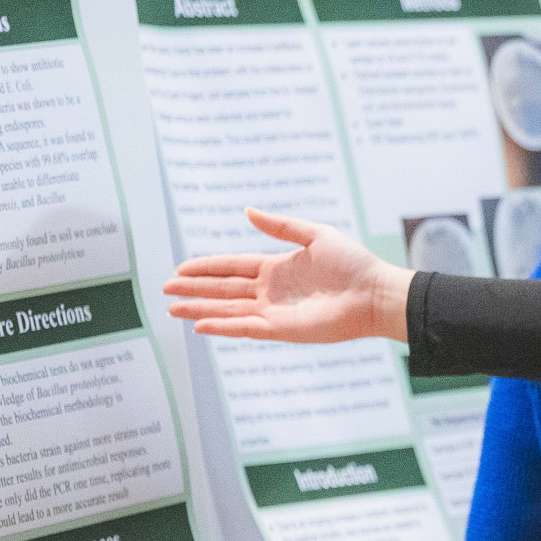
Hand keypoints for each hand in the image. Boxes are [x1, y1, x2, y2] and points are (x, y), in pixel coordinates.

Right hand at [163, 210, 410, 344]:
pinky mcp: (282, 330)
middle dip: (194, 289)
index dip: (207, 267)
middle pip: (223, 289)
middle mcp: (272, 291)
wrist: (375, 293)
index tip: (181, 267)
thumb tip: (248, 210)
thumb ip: (281, 226)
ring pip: (228, 310)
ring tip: (171, 309)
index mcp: (277, 267)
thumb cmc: (353, 264)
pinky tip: (200, 324)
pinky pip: (246, 328)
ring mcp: (275, 311)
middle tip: (165, 289)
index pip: (232, 266)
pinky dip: (223, 326)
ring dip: (200, 308)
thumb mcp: (315, 235)